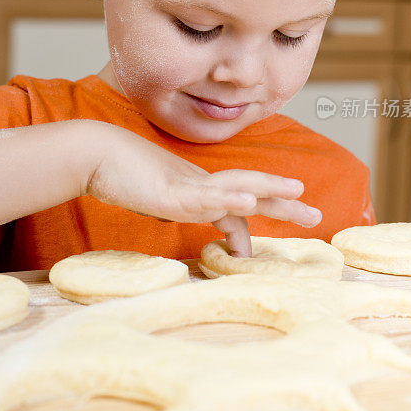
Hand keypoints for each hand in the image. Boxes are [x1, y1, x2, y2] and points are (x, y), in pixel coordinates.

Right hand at [85, 123, 321, 256]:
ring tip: (295, 192)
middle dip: (283, 203)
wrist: (95, 154)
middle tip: (315, 213)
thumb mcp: (156, 200)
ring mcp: (186, 187)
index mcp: (197, 188)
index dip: (246, 231)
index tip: (248, 256)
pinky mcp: (170, 192)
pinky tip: (246, 202)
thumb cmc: (122, 176)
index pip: (233, 209)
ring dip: (268, 190)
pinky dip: (227, 199)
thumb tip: (180, 216)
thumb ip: (175, 207)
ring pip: (236, 186)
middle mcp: (199, 184)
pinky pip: (204, 198)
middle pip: (249, 191)